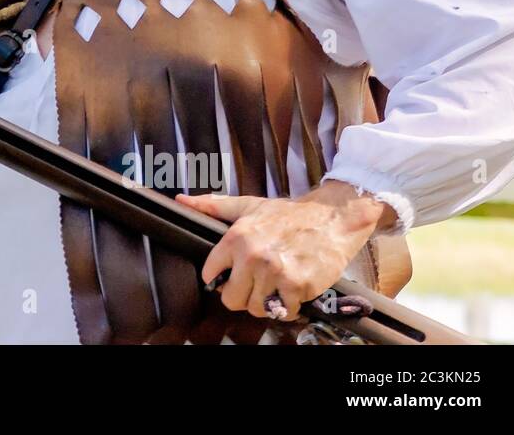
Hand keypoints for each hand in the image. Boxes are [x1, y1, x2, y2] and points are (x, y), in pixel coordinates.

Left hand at [174, 181, 390, 320]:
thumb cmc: (289, 214)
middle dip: (241, 296)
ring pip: (256, 308)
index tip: (231, 276)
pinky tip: (292, 291)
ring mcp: (275, 272)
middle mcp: (252, 256)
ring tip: (274, 286)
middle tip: (254, 286)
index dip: (220, 279)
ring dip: (265, 302)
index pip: (211, 274)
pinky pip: (283, 311)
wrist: (332, 217)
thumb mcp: (248, 206)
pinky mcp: (298, 285)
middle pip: (231, 299)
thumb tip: (181, 201)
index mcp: (236, 238)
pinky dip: (288, 307)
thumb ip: (213, 206)